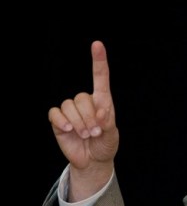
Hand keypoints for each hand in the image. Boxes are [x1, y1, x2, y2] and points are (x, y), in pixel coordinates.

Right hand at [48, 40, 118, 200]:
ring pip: (69, 105)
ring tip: (86, 135)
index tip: (97, 44)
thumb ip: (108, 123)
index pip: (100, 77)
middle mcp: (86, 102)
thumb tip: (101, 112)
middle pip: (82, 97)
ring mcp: (71, 111)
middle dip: (88, 117)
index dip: (98, 60)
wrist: (92, 161)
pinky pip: (55, 113)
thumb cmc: (105, 145)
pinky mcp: (58, 120)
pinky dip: (62, 121)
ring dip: (78, 122)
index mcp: (103, 101)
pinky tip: (68, 129)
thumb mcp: (112, 136)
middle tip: (95, 132)